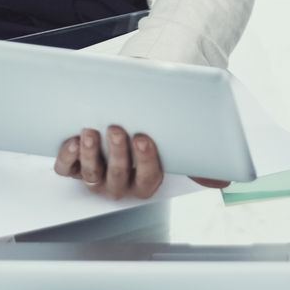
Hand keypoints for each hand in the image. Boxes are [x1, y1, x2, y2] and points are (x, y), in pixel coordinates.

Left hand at [51, 129, 230, 198]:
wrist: (124, 105)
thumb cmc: (150, 123)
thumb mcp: (176, 139)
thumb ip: (196, 160)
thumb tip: (222, 181)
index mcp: (146, 180)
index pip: (149, 178)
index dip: (146, 161)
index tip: (145, 137)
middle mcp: (120, 184)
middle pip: (119, 178)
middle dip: (118, 155)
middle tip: (118, 129)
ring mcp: (96, 176)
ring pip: (92, 175)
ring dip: (91, 155)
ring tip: (91, 132)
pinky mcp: (74, 166)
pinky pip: (67, 169)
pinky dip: (68, 156)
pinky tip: (73, 140)